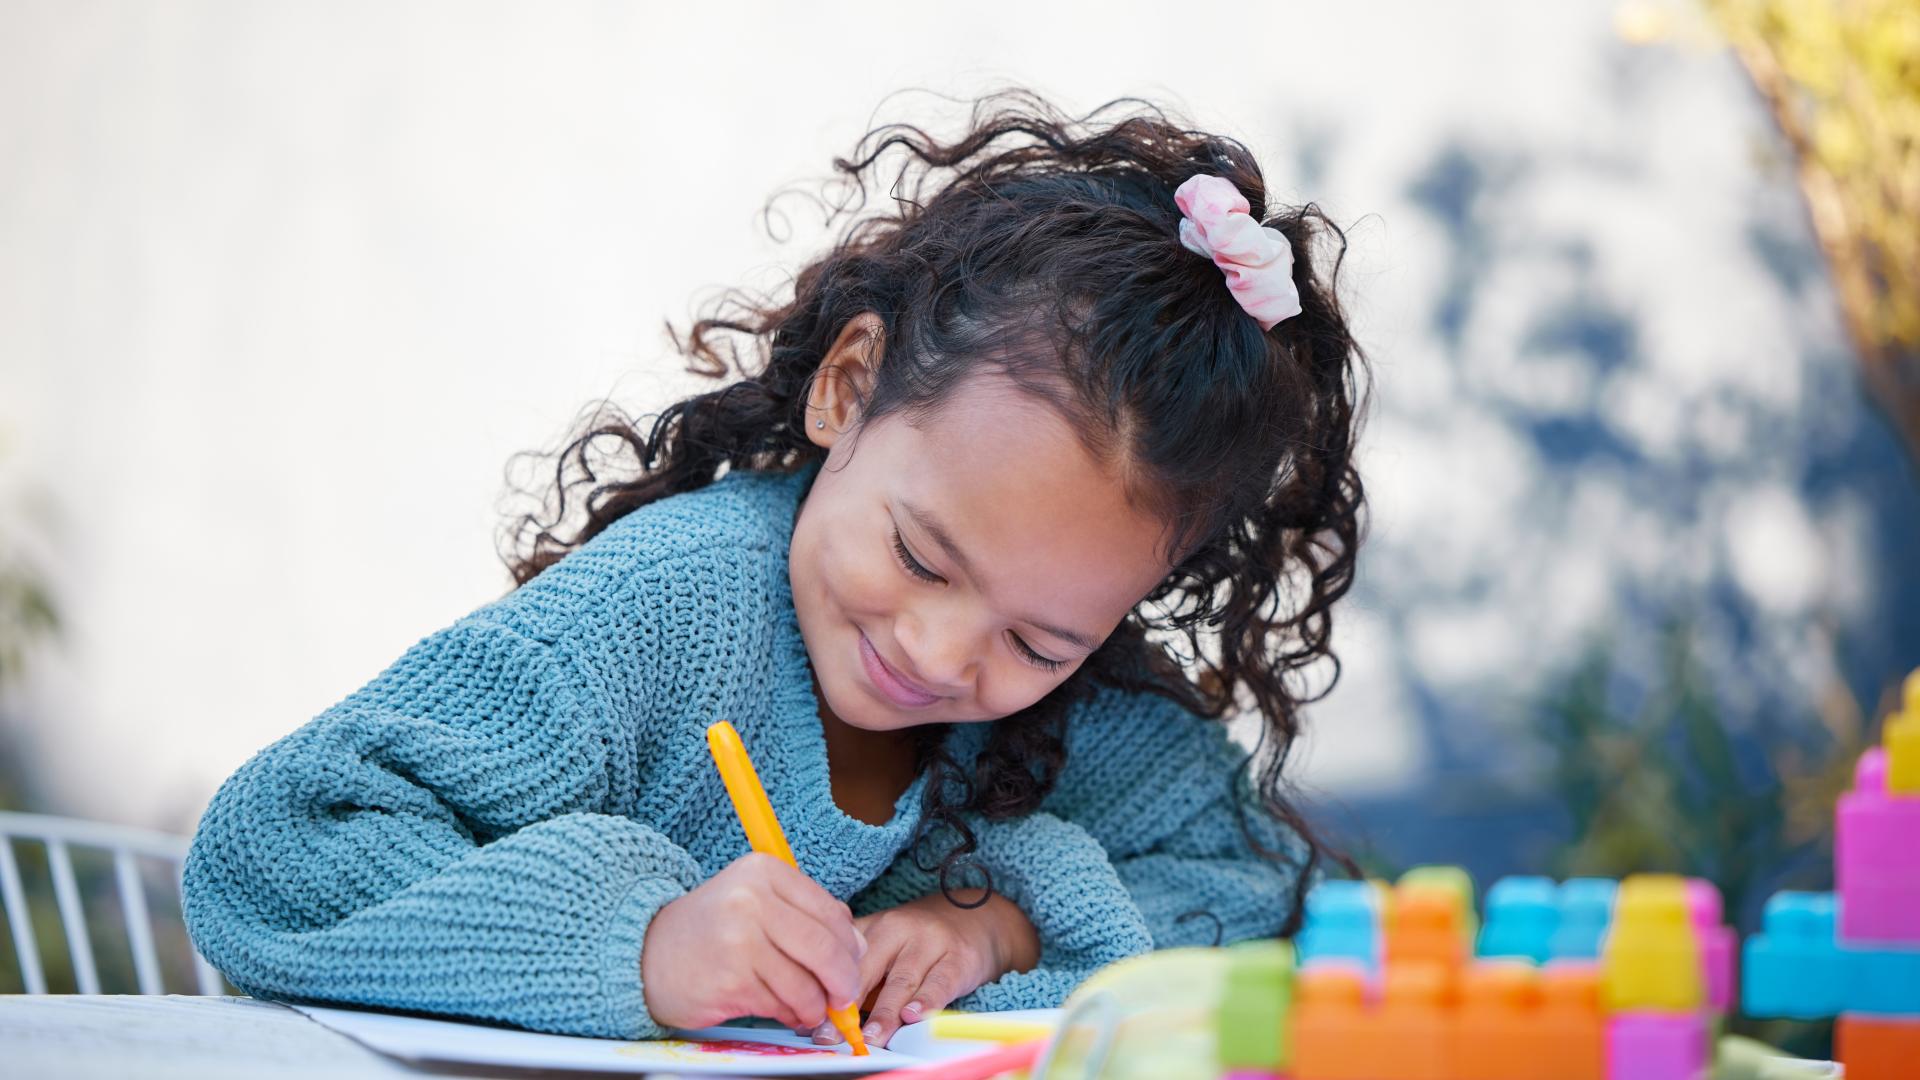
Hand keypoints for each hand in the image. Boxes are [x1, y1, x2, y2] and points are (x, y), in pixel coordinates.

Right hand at [641, 853, 865, 1030]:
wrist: (646, 952)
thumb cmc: (710, 930)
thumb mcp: (756, 902)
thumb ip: (806, 917)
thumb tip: (858, 949)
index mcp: (764, 871)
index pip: (830, 912)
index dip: (850, 946)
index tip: (853, 965)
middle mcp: (751, 900)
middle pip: (825, 948)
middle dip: (843, 980)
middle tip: (845, 996)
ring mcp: (739, 941)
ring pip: (805, 983)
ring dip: (815, 1005)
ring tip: (809, 1008)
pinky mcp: (730, 981)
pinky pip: (780, 1005)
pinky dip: (789, 1014)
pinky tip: (783, 1010)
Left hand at [808, 889, 1038, 1048]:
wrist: (975, 920)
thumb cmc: (918, 944)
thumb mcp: (885, 946)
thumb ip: (859, 976)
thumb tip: (822, 1018)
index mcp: (872, 927)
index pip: (842, 961)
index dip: (824, 992)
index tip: (812, 1023)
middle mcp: (897, 928)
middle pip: (867, 970)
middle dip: (848, 1007)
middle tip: (833, 1035)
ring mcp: (929, 941)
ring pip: (902, 981)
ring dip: (885, 1013)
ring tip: (870, 1037)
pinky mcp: (958, 956)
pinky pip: (940, 982)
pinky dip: (926, 1001)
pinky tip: (914, 1016)